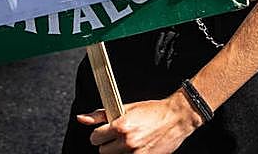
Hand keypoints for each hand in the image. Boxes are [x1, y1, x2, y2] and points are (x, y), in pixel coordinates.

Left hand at [76, 90, 202, 153]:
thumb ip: (101, 115)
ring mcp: (135, 153)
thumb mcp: (126, 108)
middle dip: (108, 144)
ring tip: (130, 142)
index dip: (100, 134)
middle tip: (120, 137)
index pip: (95, 138)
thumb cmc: (152, 111)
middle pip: (102, 151)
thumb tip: (81, 118)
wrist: (176, 118)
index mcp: (120, 126)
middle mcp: (126, 141)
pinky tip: (137, 148)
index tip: (106, 133)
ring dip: (119, 152)